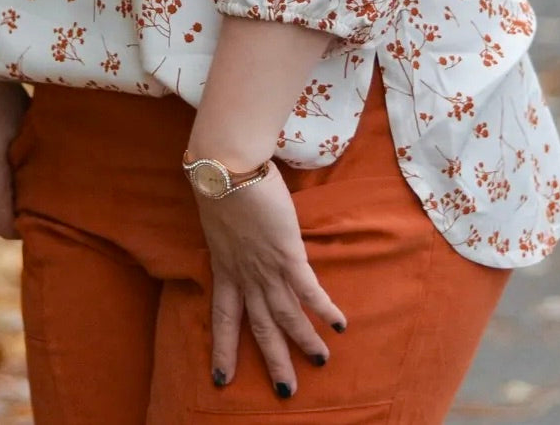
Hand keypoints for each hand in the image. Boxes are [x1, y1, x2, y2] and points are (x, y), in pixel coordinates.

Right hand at [0, 0, 29, 238]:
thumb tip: (58, 182)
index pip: (4, 227)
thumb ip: (38, 163)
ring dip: (1, 200)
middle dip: (14, 218)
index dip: (27, 228)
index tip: (52, 218)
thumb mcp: (28, 131)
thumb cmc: (6, 96)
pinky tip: (9, 163)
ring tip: (30, 183)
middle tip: (44, 206)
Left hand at [196, 166, 345, 398]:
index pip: (223, 318)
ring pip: (286, 315)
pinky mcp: (287, 255)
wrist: (226, 169)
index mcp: (224, 269)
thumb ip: (230, 238)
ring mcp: (266, 268)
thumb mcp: (219, 221)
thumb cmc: (220, 183)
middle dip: (273, 360)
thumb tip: (239, 239)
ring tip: (320, 361)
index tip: (221, 378)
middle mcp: (245, 276)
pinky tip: (339, 324)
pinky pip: (308, 290)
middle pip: (259, 327)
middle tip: (285, 390)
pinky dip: (323, 309)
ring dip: (304, 341)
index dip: (223, 348)